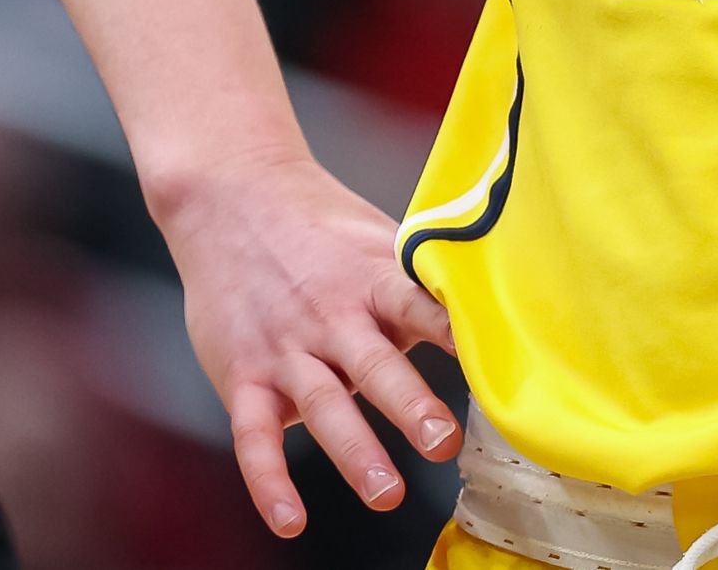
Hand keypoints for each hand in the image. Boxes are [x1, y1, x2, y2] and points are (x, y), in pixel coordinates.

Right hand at [152, 151, 461, 536]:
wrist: (232, 198)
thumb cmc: (319, 227)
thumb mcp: (376, 242)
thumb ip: (419, 288)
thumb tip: (486, 319)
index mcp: (371, 278)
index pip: (418, 304)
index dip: (451, 329)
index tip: (484, 357)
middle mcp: (329, 315)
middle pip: (374, 364)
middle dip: (410, 405)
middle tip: (442, 442)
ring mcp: (284, 348)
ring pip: (322, 405)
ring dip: (354, 452)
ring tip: (387, 492)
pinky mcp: (242, 375)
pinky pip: (253, 436)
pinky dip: (269, 481)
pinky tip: (291, 519)